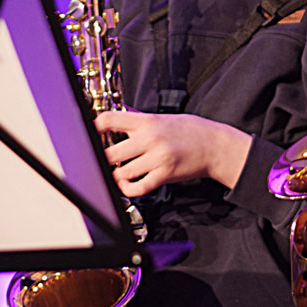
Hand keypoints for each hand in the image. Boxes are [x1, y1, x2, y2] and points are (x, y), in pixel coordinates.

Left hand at [94, 109, 249, 196]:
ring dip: (116, 176)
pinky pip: (139, 187)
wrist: (216, 145)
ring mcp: (158, 158)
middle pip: (111, 153)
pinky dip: (129, 189)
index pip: (110, 120)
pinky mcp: (165, 174)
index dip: (95, 127)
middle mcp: (151, 139)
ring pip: (123, 173)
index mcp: (148, 121)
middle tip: (102, 161)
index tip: (90, 134)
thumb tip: (118, 119)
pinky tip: (128, 185)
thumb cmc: (192, 131)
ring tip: (117, 174)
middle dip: (103, 160)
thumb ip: (141, 120)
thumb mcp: (165, 118)